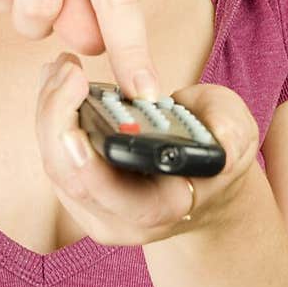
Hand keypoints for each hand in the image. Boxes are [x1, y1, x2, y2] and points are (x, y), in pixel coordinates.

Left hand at [35, 52, 260, 245]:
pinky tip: (54, 81)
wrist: (203, 181)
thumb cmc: (219, 154)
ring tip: (60, 68)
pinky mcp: (77, 189)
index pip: (116, 198)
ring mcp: (95, 207)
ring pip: (55, 164)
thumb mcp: (238, 136)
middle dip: (58, 121)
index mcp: (163, 208)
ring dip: (49, 111)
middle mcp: (121, 218)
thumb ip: (232, 132)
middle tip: (67, 72)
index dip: (89, 169)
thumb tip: (218, 133)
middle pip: (70, 178)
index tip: (73, 132)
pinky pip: (52, 154)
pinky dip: (48, 114)